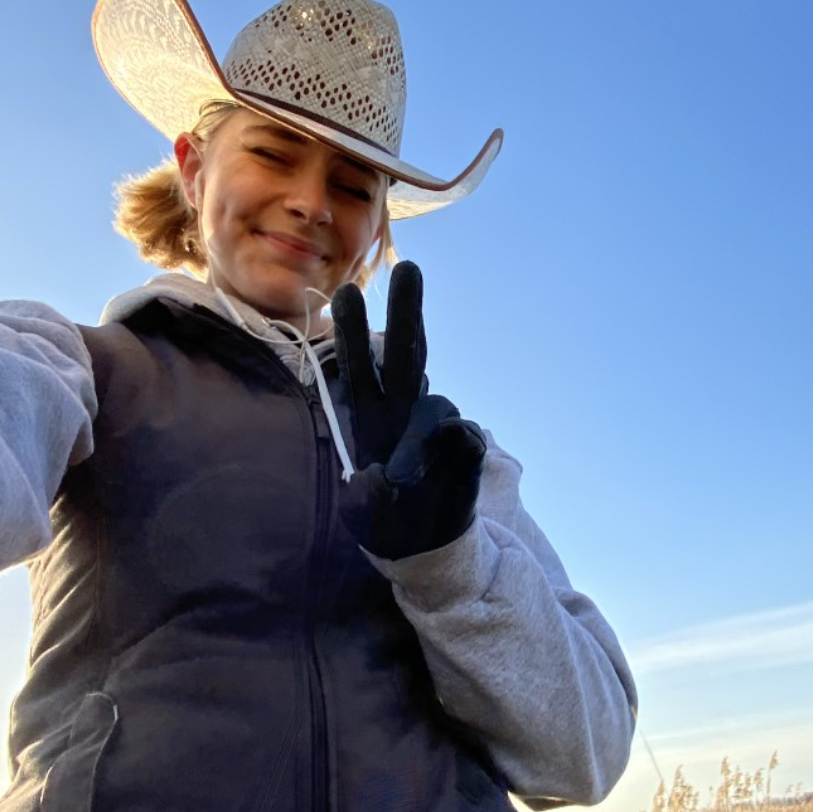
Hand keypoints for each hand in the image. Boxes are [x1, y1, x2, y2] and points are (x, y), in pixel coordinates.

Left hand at [330, 262, 485, 559]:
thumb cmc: (382, 521)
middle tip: (409, 266)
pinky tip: (447, 465)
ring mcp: (438, 428)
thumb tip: (379, 477)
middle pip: (406, 354)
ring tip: (398, 479)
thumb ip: (361, 500)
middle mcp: (404, 411)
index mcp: (370, 415)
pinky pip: (465, 438)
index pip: (358, 368)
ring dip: (417, 437)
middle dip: (406, 312)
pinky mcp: (468, 449)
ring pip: (434, 406)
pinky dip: (456, 447)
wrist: (424, 545)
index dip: (351, 332)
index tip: (345, 291)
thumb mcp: (360, 518)